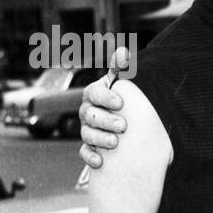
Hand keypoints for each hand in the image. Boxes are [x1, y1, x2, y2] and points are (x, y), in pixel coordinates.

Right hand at [78, 48, 131, 168]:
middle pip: (90, 115)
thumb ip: (122, 69)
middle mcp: (88, 112)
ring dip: (100, 139)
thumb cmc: (124, 103)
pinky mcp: (89, 147)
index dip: (106, 97)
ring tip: (115, 143)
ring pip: (87, 134)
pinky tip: (101, 162)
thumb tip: (122, 51)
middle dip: (105, 120)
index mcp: (95, 95)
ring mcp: (87, 130)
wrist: (128, 128)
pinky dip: (91, 157)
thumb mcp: (124, 86)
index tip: (121, 102)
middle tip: (123, 126)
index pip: (94, 92)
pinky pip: (84, 152)